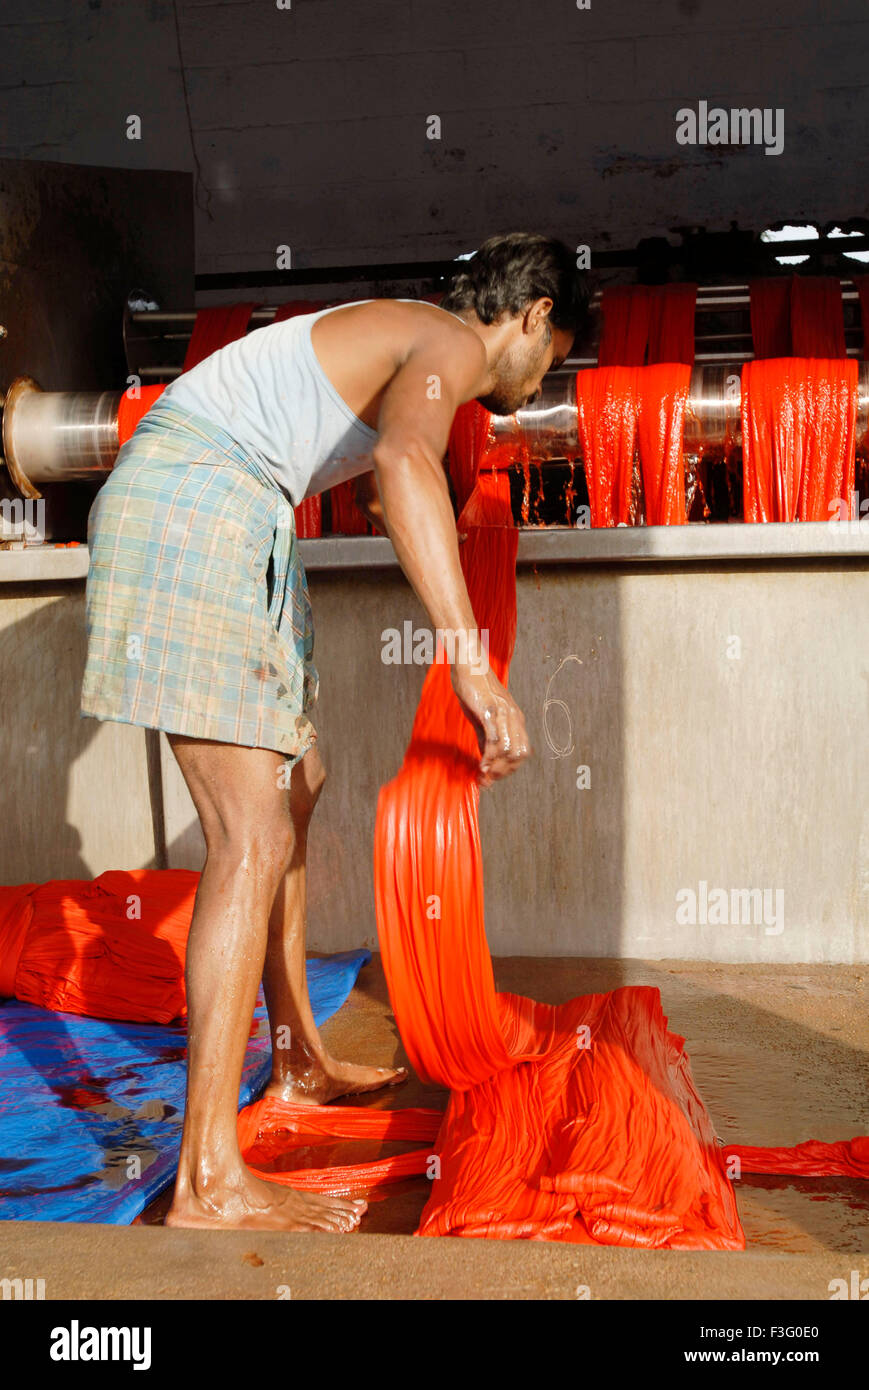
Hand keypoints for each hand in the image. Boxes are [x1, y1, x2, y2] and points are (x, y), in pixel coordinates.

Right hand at [450, 664, 530, 786]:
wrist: (468, 664)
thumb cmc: (474, 687)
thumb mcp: (482, 715)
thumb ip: (486, 736)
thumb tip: (485, 758)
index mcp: (515, 718)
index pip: (522, 751)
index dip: (510, 768)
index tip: (494, 778)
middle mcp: (514, 716)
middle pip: (519, 754)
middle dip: (504, 771)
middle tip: (488, 780)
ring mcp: (503, 714)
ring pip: (508, 750)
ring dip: (496, 768)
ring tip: (483, 776)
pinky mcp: (490, 711)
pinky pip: (494, 740)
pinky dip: (489, 757)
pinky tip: (481, 765)